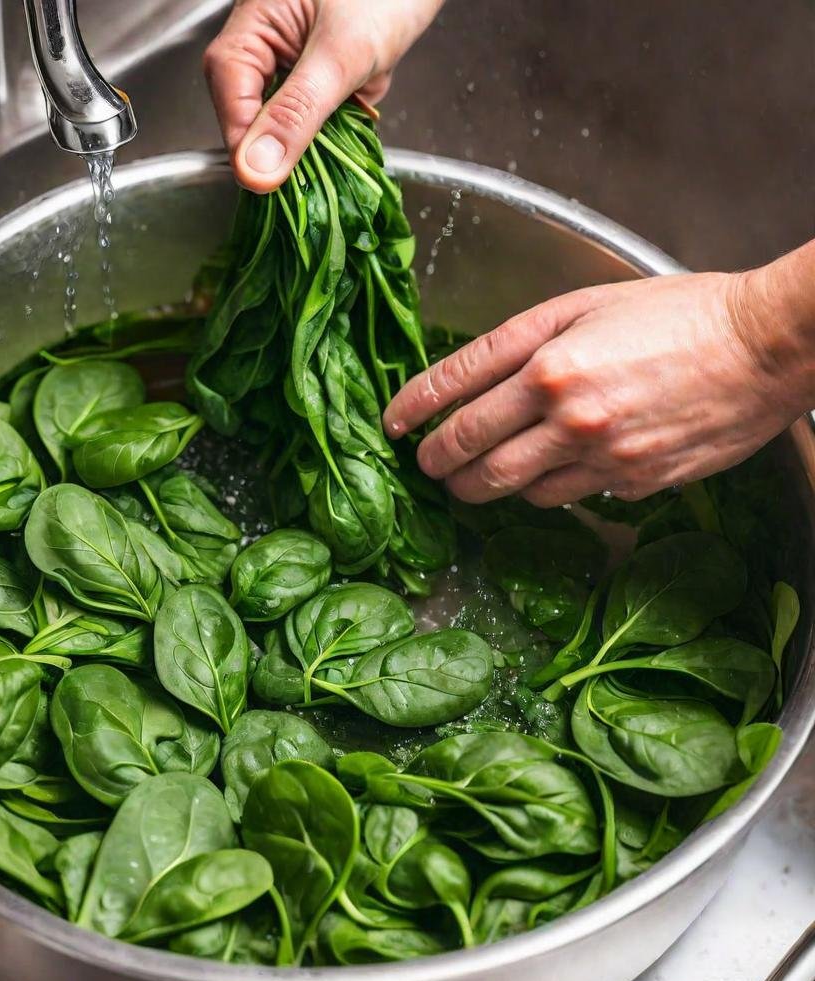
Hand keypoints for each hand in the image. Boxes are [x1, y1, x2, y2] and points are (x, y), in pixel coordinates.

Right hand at [204, 0, 442, 192]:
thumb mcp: (340, 52)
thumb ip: (296, 113)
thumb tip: (254, 171)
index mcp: (251, 33)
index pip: (232, 107)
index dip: (249, 152)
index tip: (273, 188)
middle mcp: (267, 55)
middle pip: (256, 126)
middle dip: (288, 153)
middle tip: (319, 171)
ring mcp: (299, 73)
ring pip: (291, 135)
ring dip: (319, 150)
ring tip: (344, 135)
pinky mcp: (328, 86)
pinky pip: (322, 130)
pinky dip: (341, 139)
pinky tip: (358, 125)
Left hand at [383, 260, 814, 507]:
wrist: (765, 349)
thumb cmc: (678, 314)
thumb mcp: (584, 305)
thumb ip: (518, 342)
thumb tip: (466, 383)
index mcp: (549, 360)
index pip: (454, 390)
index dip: (412, 410)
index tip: (390, 425)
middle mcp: (565, 413)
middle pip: (471, 455)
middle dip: (435, 463)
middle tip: (425, 464)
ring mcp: (599, 456)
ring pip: (511, 488)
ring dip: (480, 485)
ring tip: (471, 477)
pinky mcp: (630, 485)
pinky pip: (564, 499)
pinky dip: (540, 490)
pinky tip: (539, 475)